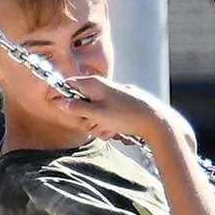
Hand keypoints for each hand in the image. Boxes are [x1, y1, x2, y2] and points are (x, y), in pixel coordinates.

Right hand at [52, 75, 179, 144]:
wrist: (155, 121)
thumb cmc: (127, 116)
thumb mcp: (97, 114)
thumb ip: (76, 108)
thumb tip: (59, 102)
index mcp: (94, 83)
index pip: (69, 84)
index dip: (65, 98)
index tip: (67, 110)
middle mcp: (103, 86)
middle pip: (81, 102)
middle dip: (85, 118)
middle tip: (95, 125)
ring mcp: (113, 96)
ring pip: (95, 112)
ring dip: (98, 125)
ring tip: (109, 130)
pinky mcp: (121, 105)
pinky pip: (107, 116)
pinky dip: (109, 125)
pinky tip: (117, 130)